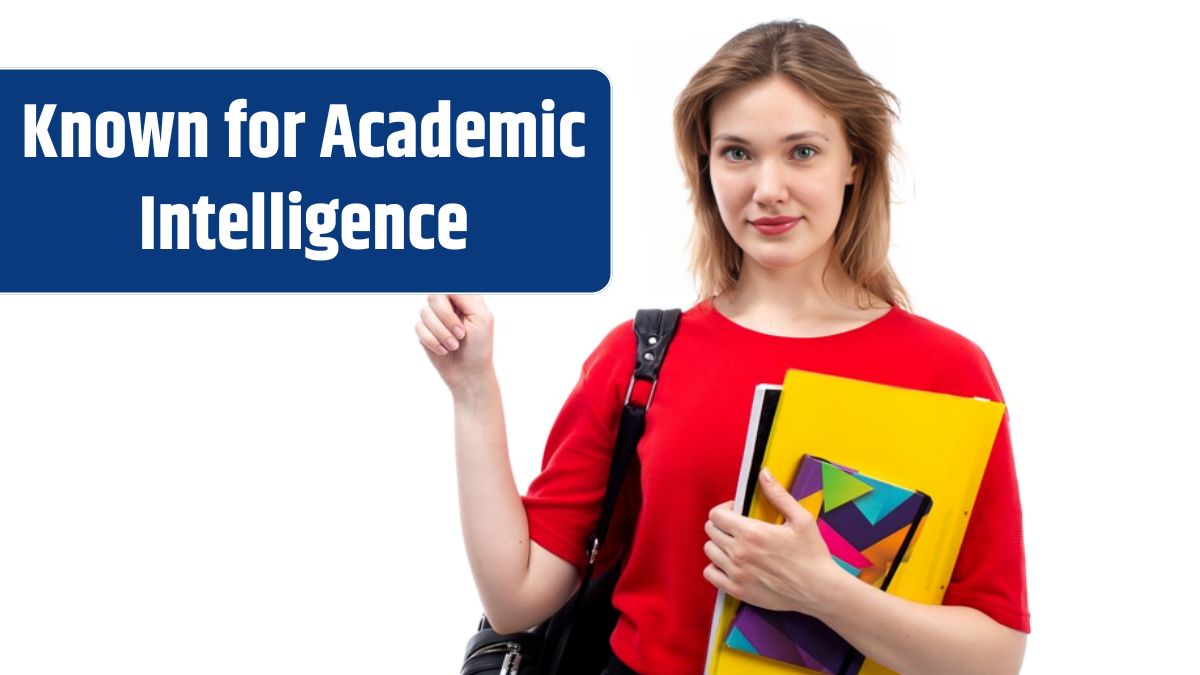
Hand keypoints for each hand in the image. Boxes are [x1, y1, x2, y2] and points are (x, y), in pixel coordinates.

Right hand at [414, 294, 494, 394]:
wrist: (469, 373)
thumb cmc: (480, 346)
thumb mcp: (482, 318)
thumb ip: (466, 297)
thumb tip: (446, 287)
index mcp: (464, 299)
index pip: (447, 287)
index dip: (450, 301)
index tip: (460, 314)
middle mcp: (448, 306)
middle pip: (434, 296)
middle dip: (446, 318)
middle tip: (460, 334)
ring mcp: (435, 318)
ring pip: (425, 313)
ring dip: (440, 333)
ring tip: (454, 346)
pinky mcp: (424, 332)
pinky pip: (419, 328)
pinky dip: (432, 341)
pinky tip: (443, 351)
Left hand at [703, 467, 843, 613]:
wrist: (819, 590)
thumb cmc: (812, 555)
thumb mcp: (801, 519)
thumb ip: (778, 494)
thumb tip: (764, 474)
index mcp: (751, 532)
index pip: (717, 514)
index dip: (725, 509)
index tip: (736, 511)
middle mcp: (739, 552)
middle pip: (711, 530)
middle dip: (722, 524)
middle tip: (737, 527)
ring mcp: (736, 573)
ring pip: (709, 551)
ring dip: (719, 544)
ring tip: (735, 544)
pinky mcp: (737, 590)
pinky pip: (710, 574)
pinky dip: (716, 567)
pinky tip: (730, 564)